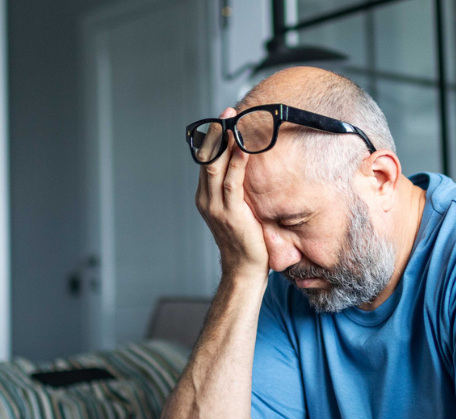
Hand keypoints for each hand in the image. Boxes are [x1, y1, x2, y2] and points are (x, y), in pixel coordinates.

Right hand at [195, 107, 268, 280]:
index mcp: (205, 197)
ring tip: (232, 122)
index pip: (206, 161)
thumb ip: (238, 191)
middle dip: (216, 133)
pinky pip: (232, 182)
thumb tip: (250, 169)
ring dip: (224, 142)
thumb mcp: (239, 211)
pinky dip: (237, 162)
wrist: (244, 270)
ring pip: (215, 166)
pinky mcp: (230, 213)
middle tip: (227, 112)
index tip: (224, 119)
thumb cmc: (246, 242)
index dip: (214, 139)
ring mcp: (215, 206)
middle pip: (206, 158)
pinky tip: (243, 147)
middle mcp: (206, 199)